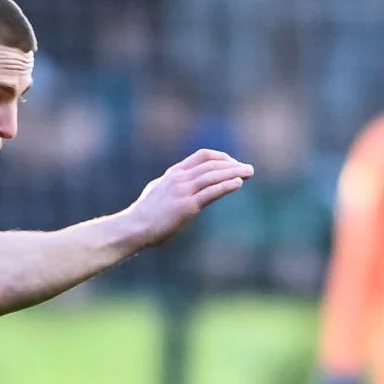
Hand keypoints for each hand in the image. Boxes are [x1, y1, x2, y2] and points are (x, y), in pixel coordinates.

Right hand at [124, 148, 253, 246]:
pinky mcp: (187, 206)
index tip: (232, 163)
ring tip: (249, 173)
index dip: (221, 157)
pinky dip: (226, 186)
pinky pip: (211, 192)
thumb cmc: (144, 214)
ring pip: (214, 176)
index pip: (202, 156)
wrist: (133, 227)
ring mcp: (183, 191)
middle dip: (233, 165)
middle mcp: (179, 179)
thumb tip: (182, 186)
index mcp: (173, 174)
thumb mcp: (157, 192)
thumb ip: (171, 185)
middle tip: (248, 169)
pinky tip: (238, 184)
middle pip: (212, 164)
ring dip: (234, 173)